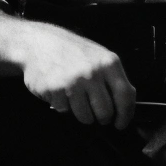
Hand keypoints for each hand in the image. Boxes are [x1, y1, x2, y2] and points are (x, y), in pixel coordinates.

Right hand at [18, 23, 134, 129]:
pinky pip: (65, 111)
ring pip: (86, 117)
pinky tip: (60, 91)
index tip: (120, 123)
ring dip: (81, 114)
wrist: (38, 42)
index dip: (125, 115)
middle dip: (101, 118)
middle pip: (105, 112)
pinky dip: (63, 106)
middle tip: (95, 112)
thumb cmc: (71, 52)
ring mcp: (73, 81)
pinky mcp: (55, 90)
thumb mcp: (98, 57)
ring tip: (74, 98)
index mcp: (108, 63)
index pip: (125, 96)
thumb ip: (113, 78)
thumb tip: (127, 104)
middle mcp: (92, 72)